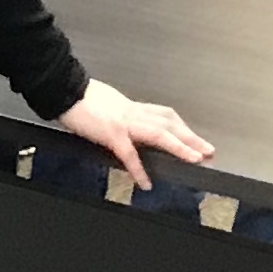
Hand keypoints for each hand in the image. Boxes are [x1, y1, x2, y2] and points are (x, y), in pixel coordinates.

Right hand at [53, 78, 213, 190]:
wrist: (63, 89)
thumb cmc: (79, 98)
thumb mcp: (107, 105)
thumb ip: (120, 115)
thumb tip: (125, 127)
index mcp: (131, 107)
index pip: (164, 115)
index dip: (182, 127)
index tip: (195, 138)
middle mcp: (132, 112)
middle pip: (169, 124)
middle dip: (191, 137)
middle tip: (209, 151)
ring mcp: (123, 122)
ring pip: (159, 134)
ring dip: (180, 147)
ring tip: (195, 160)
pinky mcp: (111, 132)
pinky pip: (129, 153)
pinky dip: (139, 168)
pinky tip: (145, 182)